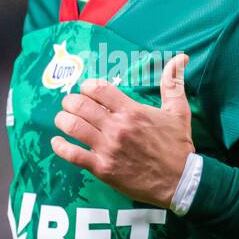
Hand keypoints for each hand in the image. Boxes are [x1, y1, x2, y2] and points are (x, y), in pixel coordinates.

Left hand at [50, 53, 193, 206]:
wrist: (180, 181)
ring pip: (73, 127)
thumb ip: (173, 82)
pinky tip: (57, 141)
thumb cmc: (178, 145)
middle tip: (70, 105)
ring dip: (62, 120)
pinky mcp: (103, 169)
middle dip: (70, 101)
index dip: (87, 87)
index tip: (87, 91)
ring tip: (62, 120)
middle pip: (80, 105)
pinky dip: (60, 146)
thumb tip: (181, 57)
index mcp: (132, 111)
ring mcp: (108, 148)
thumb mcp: (179, 111)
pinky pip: (73, 155)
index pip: (98, 89)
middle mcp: (117, 127)